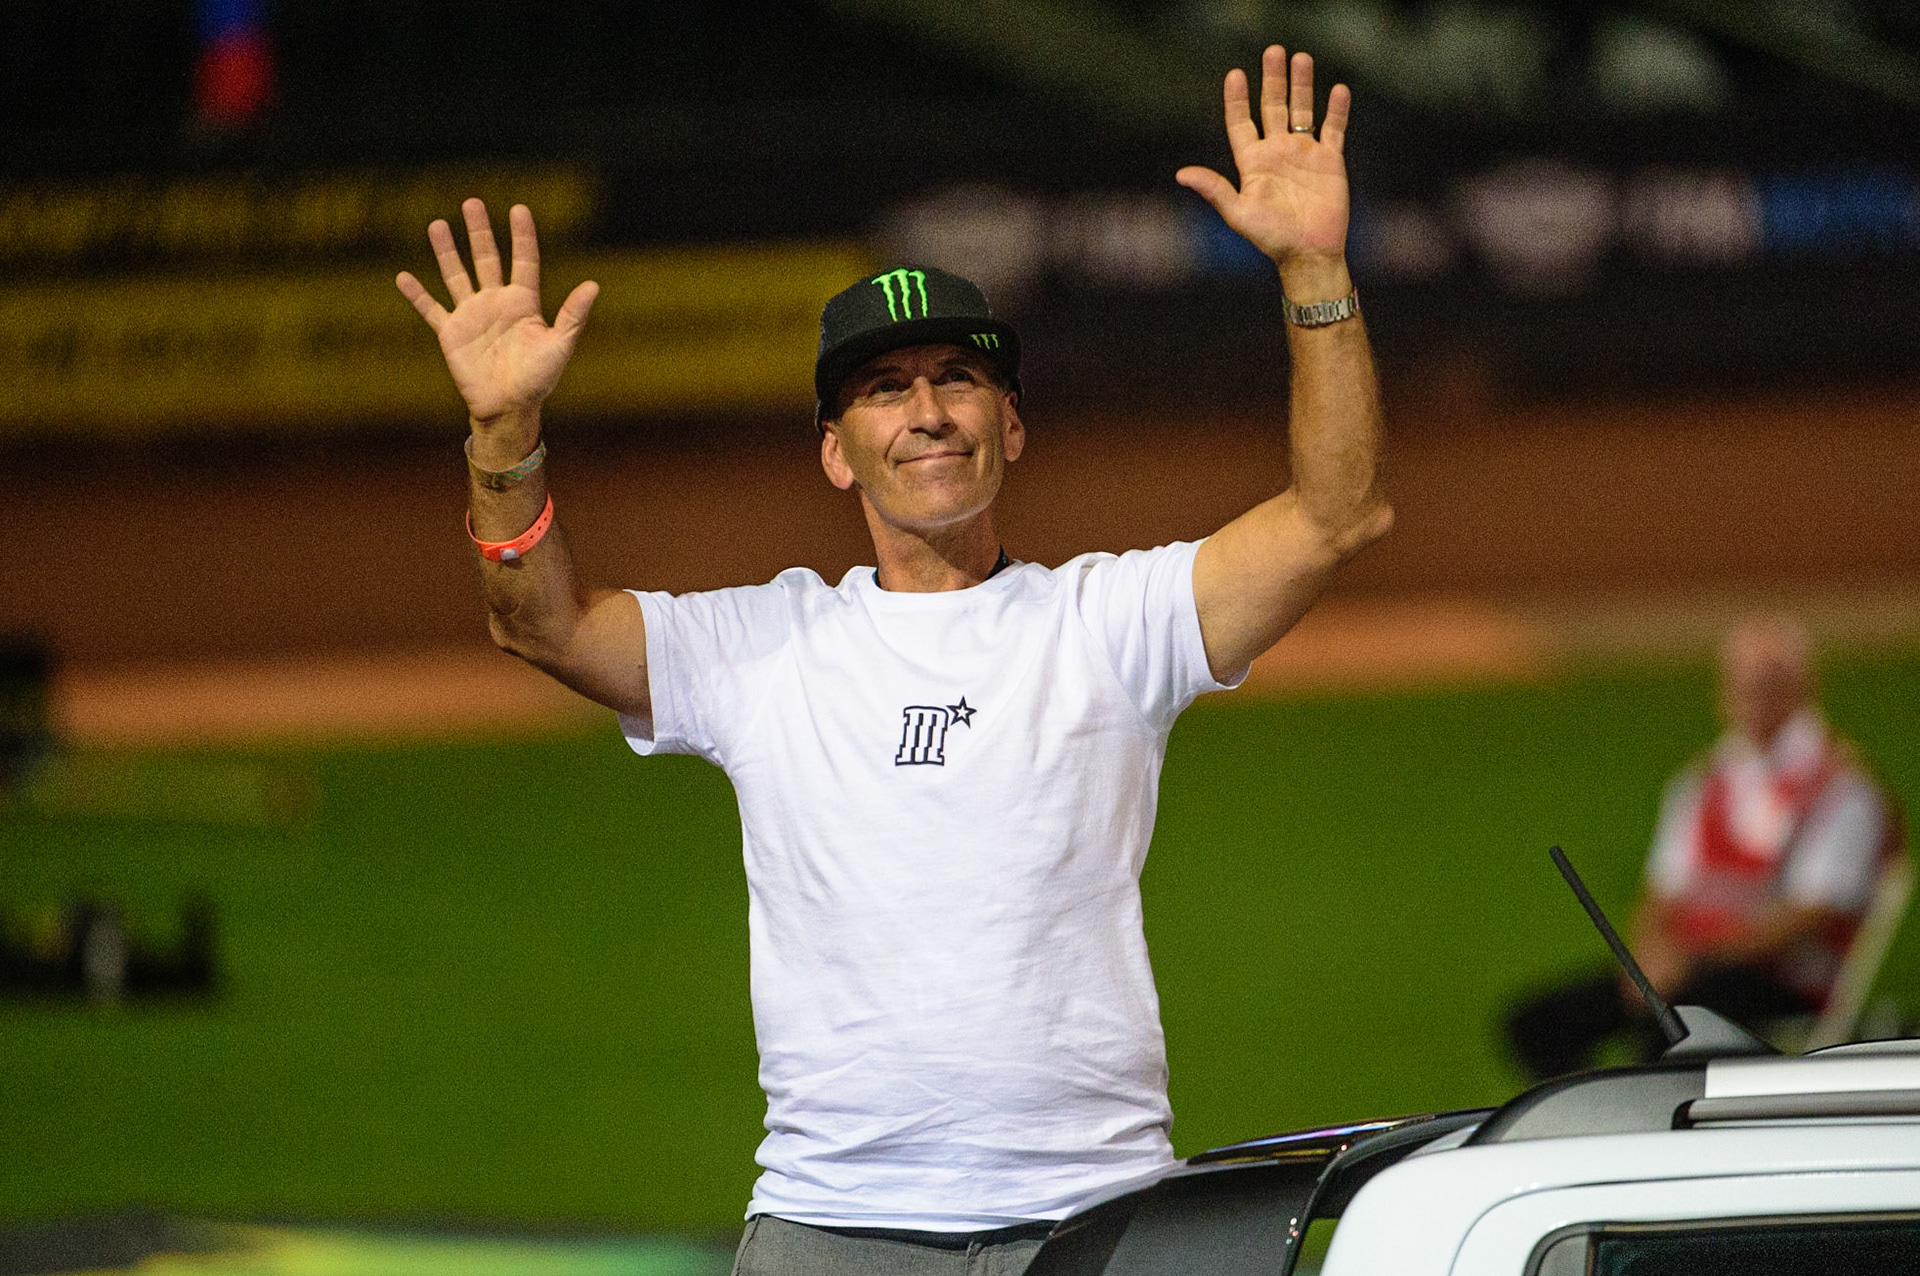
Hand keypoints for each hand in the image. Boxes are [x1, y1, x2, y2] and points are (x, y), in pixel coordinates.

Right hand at [396, 199, 598, 430]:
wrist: (509, 407)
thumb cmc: (539, 379)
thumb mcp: (560, 345)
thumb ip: (573, 315)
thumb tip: (593, 285)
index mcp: (524, 302)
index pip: (524, 260)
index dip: (522, 236)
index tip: (519, 209)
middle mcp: (496, 303)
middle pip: (486, 258)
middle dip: (479, 231)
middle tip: (472, 203)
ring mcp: (472, 315)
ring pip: (456, 275)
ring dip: (447, 251)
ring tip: (436, 224)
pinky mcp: (451, 333)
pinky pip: (431, 310)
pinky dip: (417, 295)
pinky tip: (402, 278)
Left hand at [1177, 47, 1351, 276]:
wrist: (1309, 253)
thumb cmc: (1271, 239)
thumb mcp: (1238, 214)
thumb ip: (1214, 190)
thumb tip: (1181, 174)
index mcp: (1253, 163)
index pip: (1241, 123)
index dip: (1236, 100)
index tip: (1235, 75)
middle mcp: (1277, 152)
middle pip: (1273, 107)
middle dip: (1273, 80)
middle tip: (1273, 51)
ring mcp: (1304, 154)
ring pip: (1302, 110)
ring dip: (1302, 85)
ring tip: (1301, 58)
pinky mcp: (1330, 161)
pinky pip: (1334, 129)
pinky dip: (1336, 110)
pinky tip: (1338, 89)